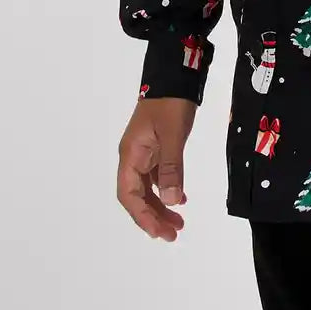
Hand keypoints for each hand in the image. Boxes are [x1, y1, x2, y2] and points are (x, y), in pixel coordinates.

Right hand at [117, 96, 196, 240]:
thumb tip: (172, 201)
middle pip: (137, 196)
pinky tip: (181, 199)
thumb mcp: (173, 134)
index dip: (142, 216)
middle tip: (173, 234)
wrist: (175, 75)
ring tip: (178, 224)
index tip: (159, 232)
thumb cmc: (171, 102)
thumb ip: (172, 168)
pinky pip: (158, 176)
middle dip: (153, 216)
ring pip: (148, 188)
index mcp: (130, 154)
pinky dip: (168, 189)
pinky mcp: (156, 147)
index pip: (129, 194)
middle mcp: (133, 156)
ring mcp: (144, 152)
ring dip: (161, 206)